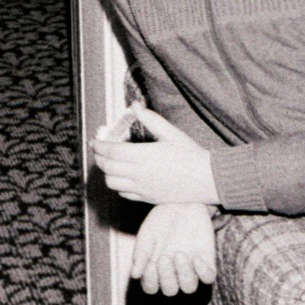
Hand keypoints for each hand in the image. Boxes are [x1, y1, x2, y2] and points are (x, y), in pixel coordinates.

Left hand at [91, 105, 217, 205]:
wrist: (208, 179)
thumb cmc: (191, 154)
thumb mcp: (171, 133)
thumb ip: (151, 120)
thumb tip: (134, 105)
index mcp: (143, 155)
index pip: (112, 152)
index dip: (100, 146)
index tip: (95, 141)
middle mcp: (139, 174)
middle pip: (108, 168)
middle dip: (99, 158)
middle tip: (99, 151)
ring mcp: (143, 188)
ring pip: (112, 183)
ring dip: (107, 173)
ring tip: (109, 164)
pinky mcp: (148, 198)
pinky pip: (124, 194)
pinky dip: (118, 186)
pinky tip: (122, 178)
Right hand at [132, 203, 216, 295]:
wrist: (182, 203)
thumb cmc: (161, 220)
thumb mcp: (147, 235)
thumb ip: (141, 254)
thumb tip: (134, 275)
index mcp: (155, 267)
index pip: (151, 287)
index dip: (151, 281)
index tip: (150, 263)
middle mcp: (173, 271)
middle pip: (171, 290)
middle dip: (167, 275)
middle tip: (165, 256)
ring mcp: (191, 267)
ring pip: (189, 287)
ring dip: (184, 274)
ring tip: (180, 254)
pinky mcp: (206, 261)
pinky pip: (208, 278)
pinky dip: (202, 272)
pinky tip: (196, 257)